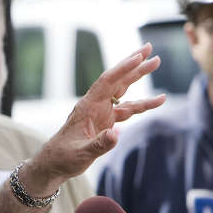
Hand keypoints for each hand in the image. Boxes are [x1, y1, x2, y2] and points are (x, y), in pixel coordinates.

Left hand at [23, 43, 163, 192]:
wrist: (55, 164)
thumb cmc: (64, 157)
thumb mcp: (81, 153)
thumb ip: (99, 144)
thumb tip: (116, 134)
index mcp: (88, 107)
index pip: (107, 82)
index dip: (122, 69)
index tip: (138, 57)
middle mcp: (96, 105)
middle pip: (117, 80)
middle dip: (133, 64)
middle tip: (149, 48)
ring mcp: (102, 112)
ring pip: (124, 91)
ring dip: (139, 77)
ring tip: (156, 62)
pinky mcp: (107, 122)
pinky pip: (128, 109)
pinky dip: (143, 104)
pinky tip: (158, 100)